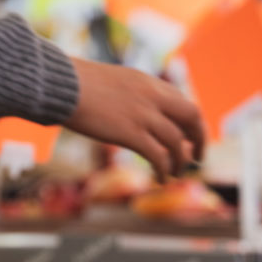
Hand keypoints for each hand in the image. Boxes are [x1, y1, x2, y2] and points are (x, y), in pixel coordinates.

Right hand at [66, 59, 204, 180]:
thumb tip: (129, 114)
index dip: (190, 123)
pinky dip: (164, 170)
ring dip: (181, 161)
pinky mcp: (131, 133)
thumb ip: (129, 95)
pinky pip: (158, 156)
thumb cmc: (75, 84)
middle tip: (198, 158)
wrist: (61, 84)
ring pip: (177, 141)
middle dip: (200, 139)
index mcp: (148, 82)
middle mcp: (152, 96)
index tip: (190, 138)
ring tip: (176, 174)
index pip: (182, 101)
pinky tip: (161, 179)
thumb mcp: (111, 82)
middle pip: (192, 117)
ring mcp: (144, 114)